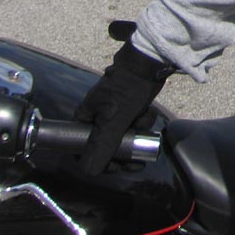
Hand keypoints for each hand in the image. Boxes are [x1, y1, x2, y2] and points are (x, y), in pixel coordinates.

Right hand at [75, 41, 174, 175]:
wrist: (150, 62)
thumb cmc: (129, 88)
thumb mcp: (114, 119)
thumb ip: (101, 145)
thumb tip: (88, 173)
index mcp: (85, 117)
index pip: (84, 149)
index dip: (101, 162)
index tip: (117, 167)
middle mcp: (95, 116)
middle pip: (106, 146)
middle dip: (125, 151)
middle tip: (138, 162)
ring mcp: (112, 111)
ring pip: (123, 135)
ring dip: (136, 133)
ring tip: (145, 120)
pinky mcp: (128, 106)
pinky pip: (133, 123)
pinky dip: (142, 121)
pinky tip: (148, 112)